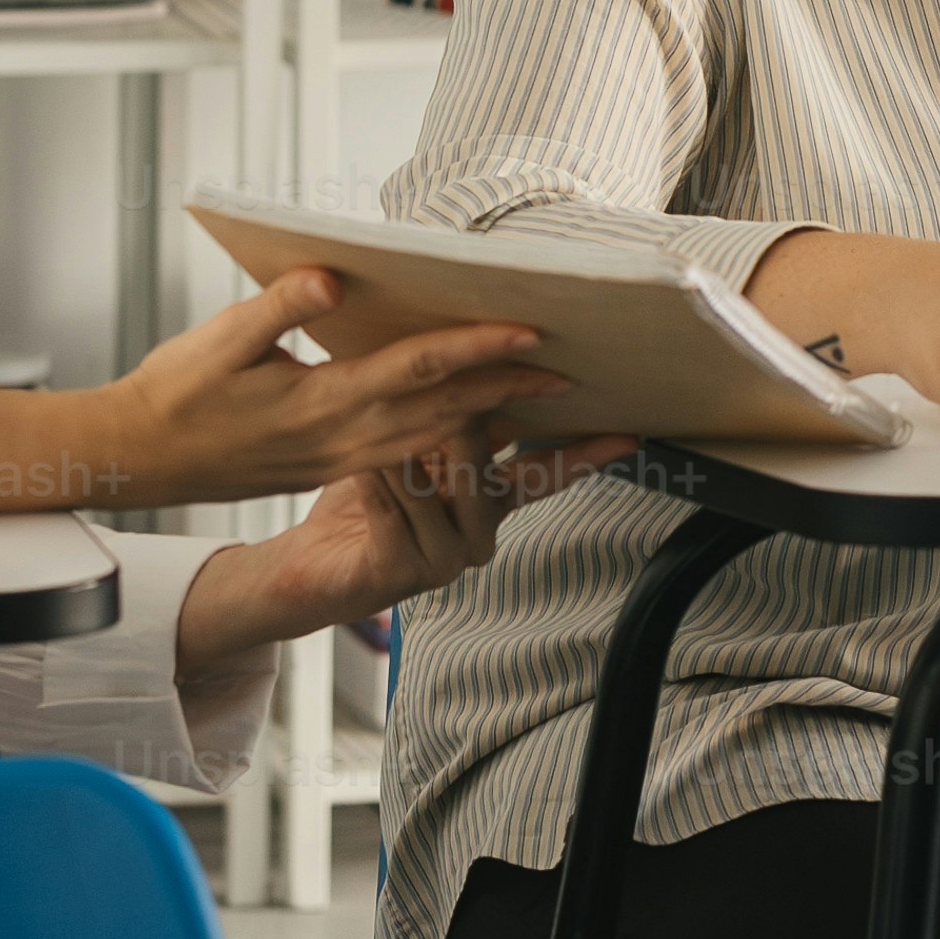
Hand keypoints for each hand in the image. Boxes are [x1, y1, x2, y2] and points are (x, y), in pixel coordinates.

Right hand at [0, 267, 563, 514]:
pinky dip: (455, 439)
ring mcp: (342, 456)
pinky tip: (478, 421)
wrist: (141, 457)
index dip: (475, 350)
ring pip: (436, 439)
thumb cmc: (176, 392)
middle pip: (445, 411)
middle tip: (570, 370)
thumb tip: (332, 275)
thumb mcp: (220, 338)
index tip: (525, 333)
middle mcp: (344, 437)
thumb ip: (281, 304)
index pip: (416, 371)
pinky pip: (411, 453)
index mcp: (322, 404)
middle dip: (510, 391)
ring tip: (543, 399)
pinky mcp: (334, 463)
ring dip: (493, 420)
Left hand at [180, 437, 636, 667]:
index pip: (549, 474)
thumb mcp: (422, 451)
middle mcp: (479, 534)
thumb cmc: (367, 502)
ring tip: (378, 443)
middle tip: (430, 410)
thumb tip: (493, 366)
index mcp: (491, 504)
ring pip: (438, 481)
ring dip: (404, 455)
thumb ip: (463, 425)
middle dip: (456, 430)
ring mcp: (445, 558)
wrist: (311, 566)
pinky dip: (376, 480)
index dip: (587, 453)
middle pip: (488, 465)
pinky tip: (358, 468)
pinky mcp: (403, 572)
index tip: (628, 435)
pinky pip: (394, 507)